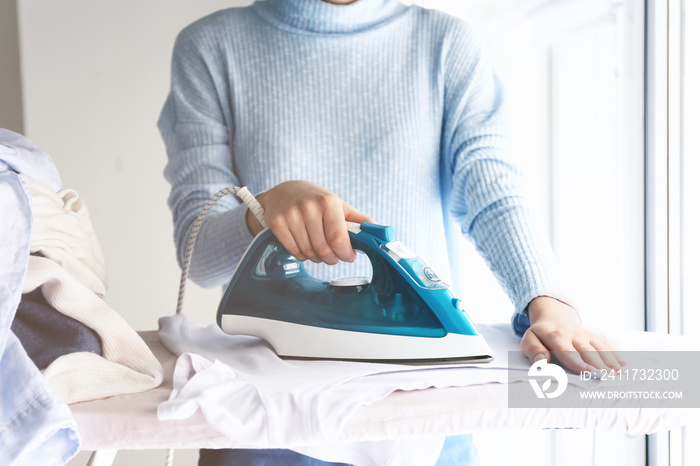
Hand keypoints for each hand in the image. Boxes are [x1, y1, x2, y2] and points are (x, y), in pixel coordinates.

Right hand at [245, 180, 373, 263]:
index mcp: (328, 203)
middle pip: (324, 249)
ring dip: (317, 258)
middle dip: (332, 258)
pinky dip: (303, 256)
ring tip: (320, 251)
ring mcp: (291, 216)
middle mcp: (308, 207)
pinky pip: (295, 252)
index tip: (349, 256)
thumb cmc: (317, 201)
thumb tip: (380, 233)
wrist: (285, 192)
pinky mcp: (277, 224)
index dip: (345, 253)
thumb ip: (358, 220)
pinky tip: (305, 248)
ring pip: (309, 253)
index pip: (338, 239)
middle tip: (334, 257)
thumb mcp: (339, 205)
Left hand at [520, 296, 623, 373]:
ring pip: (600, 348)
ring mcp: (587, 334)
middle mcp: (574, 334)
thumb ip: (533, 351)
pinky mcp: (595, 335)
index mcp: (556, 336)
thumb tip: (541, 362)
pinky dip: (617, 354)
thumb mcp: (529, 340)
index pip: (568, 352)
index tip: (588, 374)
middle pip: (588, 351)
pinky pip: (607, 344)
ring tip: (619, 375)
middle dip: (598, 365)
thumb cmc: (540, 335)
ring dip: (610, 361)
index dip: (579, 363)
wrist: (554, 317)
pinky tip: (625, 366)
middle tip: (608, 379)